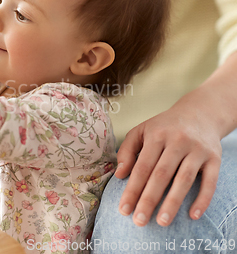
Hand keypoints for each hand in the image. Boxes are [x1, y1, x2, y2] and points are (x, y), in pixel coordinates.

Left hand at [114, 104, 221, 226]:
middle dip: (149, 199)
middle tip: (139, 221)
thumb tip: (119, 175)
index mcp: (156, 135)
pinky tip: (193, 215)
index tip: (123, 209)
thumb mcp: (141, 131)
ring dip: (173, 203)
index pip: (142, 167)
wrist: (200, 113)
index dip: (132, 189)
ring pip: (184, 179)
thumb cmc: (164, 127)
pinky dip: (203, 198)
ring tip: (162, 222)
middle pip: (161, 175)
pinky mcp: (215, 157)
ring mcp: (197, 149)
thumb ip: (126, 151)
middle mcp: (177, 141)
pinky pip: (210, 181)